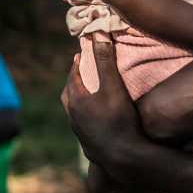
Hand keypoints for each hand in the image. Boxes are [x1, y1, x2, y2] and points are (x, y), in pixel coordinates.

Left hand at [61, 35, 145, 172]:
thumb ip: (106, 60)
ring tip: (88, 95)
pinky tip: (98, 120)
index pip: (72, 76)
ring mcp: (80, 134)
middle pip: (68, 95)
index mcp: (76, 101)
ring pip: (74, 113)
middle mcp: (73, 117)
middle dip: (73, 82)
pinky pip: (84, 127)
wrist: (124, 158)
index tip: (80, 54)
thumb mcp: (115, 86)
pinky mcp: (89, 147)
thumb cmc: (120, 120)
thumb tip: (98, 34)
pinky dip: (87, 118)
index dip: (77, 63)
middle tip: (79, 73)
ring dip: (79, 101)